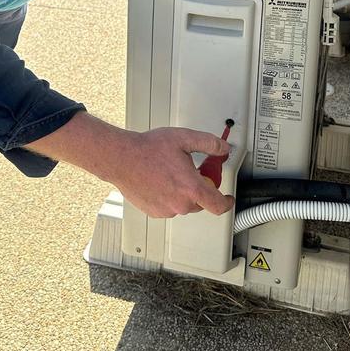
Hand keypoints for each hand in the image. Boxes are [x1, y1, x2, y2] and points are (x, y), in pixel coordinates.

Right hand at [24, 113, 232, 217]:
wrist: (121, 158)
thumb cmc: (148, 149)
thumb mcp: (184, 138)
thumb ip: (208, 143)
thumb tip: (223, 148)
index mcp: (191, 188)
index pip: (218, 205)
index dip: (227, 203)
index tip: (228, 199)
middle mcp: (180, 204)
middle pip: (200, 203)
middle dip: (199, 188)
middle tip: (190, 170)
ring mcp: (166, 210)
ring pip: (183, 205)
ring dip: (182, 193)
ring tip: (169, 172)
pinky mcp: (153, 212)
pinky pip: (168, 207)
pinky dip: (168, 196)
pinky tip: (159, 180)